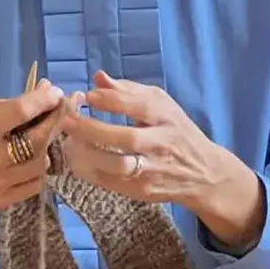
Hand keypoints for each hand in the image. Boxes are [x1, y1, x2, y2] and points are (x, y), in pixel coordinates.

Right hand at [0, 80, 64, 243]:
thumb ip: (7, 104)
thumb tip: (45, 91)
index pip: (20, 113)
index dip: (44, 100)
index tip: (56, 93)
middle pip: (37, 140)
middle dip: (54, 121)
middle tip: (59, 110)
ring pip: (41, 163)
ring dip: (46, 146)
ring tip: (42, 134)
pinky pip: (34, 184)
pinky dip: (38, 169)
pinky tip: (32, 158)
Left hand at [59, 72, 264, 247]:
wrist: (204, 174)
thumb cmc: (177, 132)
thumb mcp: (162, 106)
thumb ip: (129, 92)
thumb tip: (99, 78)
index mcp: (168, 118)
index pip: (140, 106)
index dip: (111, 100)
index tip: (88, 96)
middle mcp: (162, 144)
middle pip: (126, 138)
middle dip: (92, 128)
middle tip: (66, 120)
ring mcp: (153, 170)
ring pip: (118, 164)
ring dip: (88, 154)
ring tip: (68, 143)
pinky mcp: (143, 190)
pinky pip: (111, 182)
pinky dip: (90, 171)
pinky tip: (76, 160)